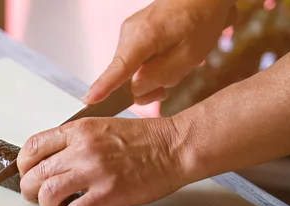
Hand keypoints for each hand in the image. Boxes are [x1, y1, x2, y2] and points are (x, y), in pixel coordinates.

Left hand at [17, 116, 187, 205]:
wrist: (174, 147)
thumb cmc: (142, 139)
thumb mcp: (101, 126)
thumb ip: (74, 141)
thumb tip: (50, 161)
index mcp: (78, 130)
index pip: (33, 147)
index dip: (22, 165)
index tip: (26, 173)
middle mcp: (81, 149)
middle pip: (34, 174)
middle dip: (29, 189)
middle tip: (36, 195)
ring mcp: (94, 172)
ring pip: (48, 195)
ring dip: (47, 205)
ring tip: (57, 205)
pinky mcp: (108, 194)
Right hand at [83, 0, 236, 104]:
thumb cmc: (200, 21)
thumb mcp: (188, 56)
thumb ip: (159, 77)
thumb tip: (135, 89)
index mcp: (144, 35)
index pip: (119, 67)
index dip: (104, 86)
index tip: (89, 99)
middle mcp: (129, 33)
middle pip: (125, 75)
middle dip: (146, 86)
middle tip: (169, 84)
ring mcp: (128, 33)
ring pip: (130, 71)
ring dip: (150, 76)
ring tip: (173, 65)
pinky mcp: (132, 35)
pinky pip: (134, 61)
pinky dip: (149, 67)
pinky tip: (166, 58)